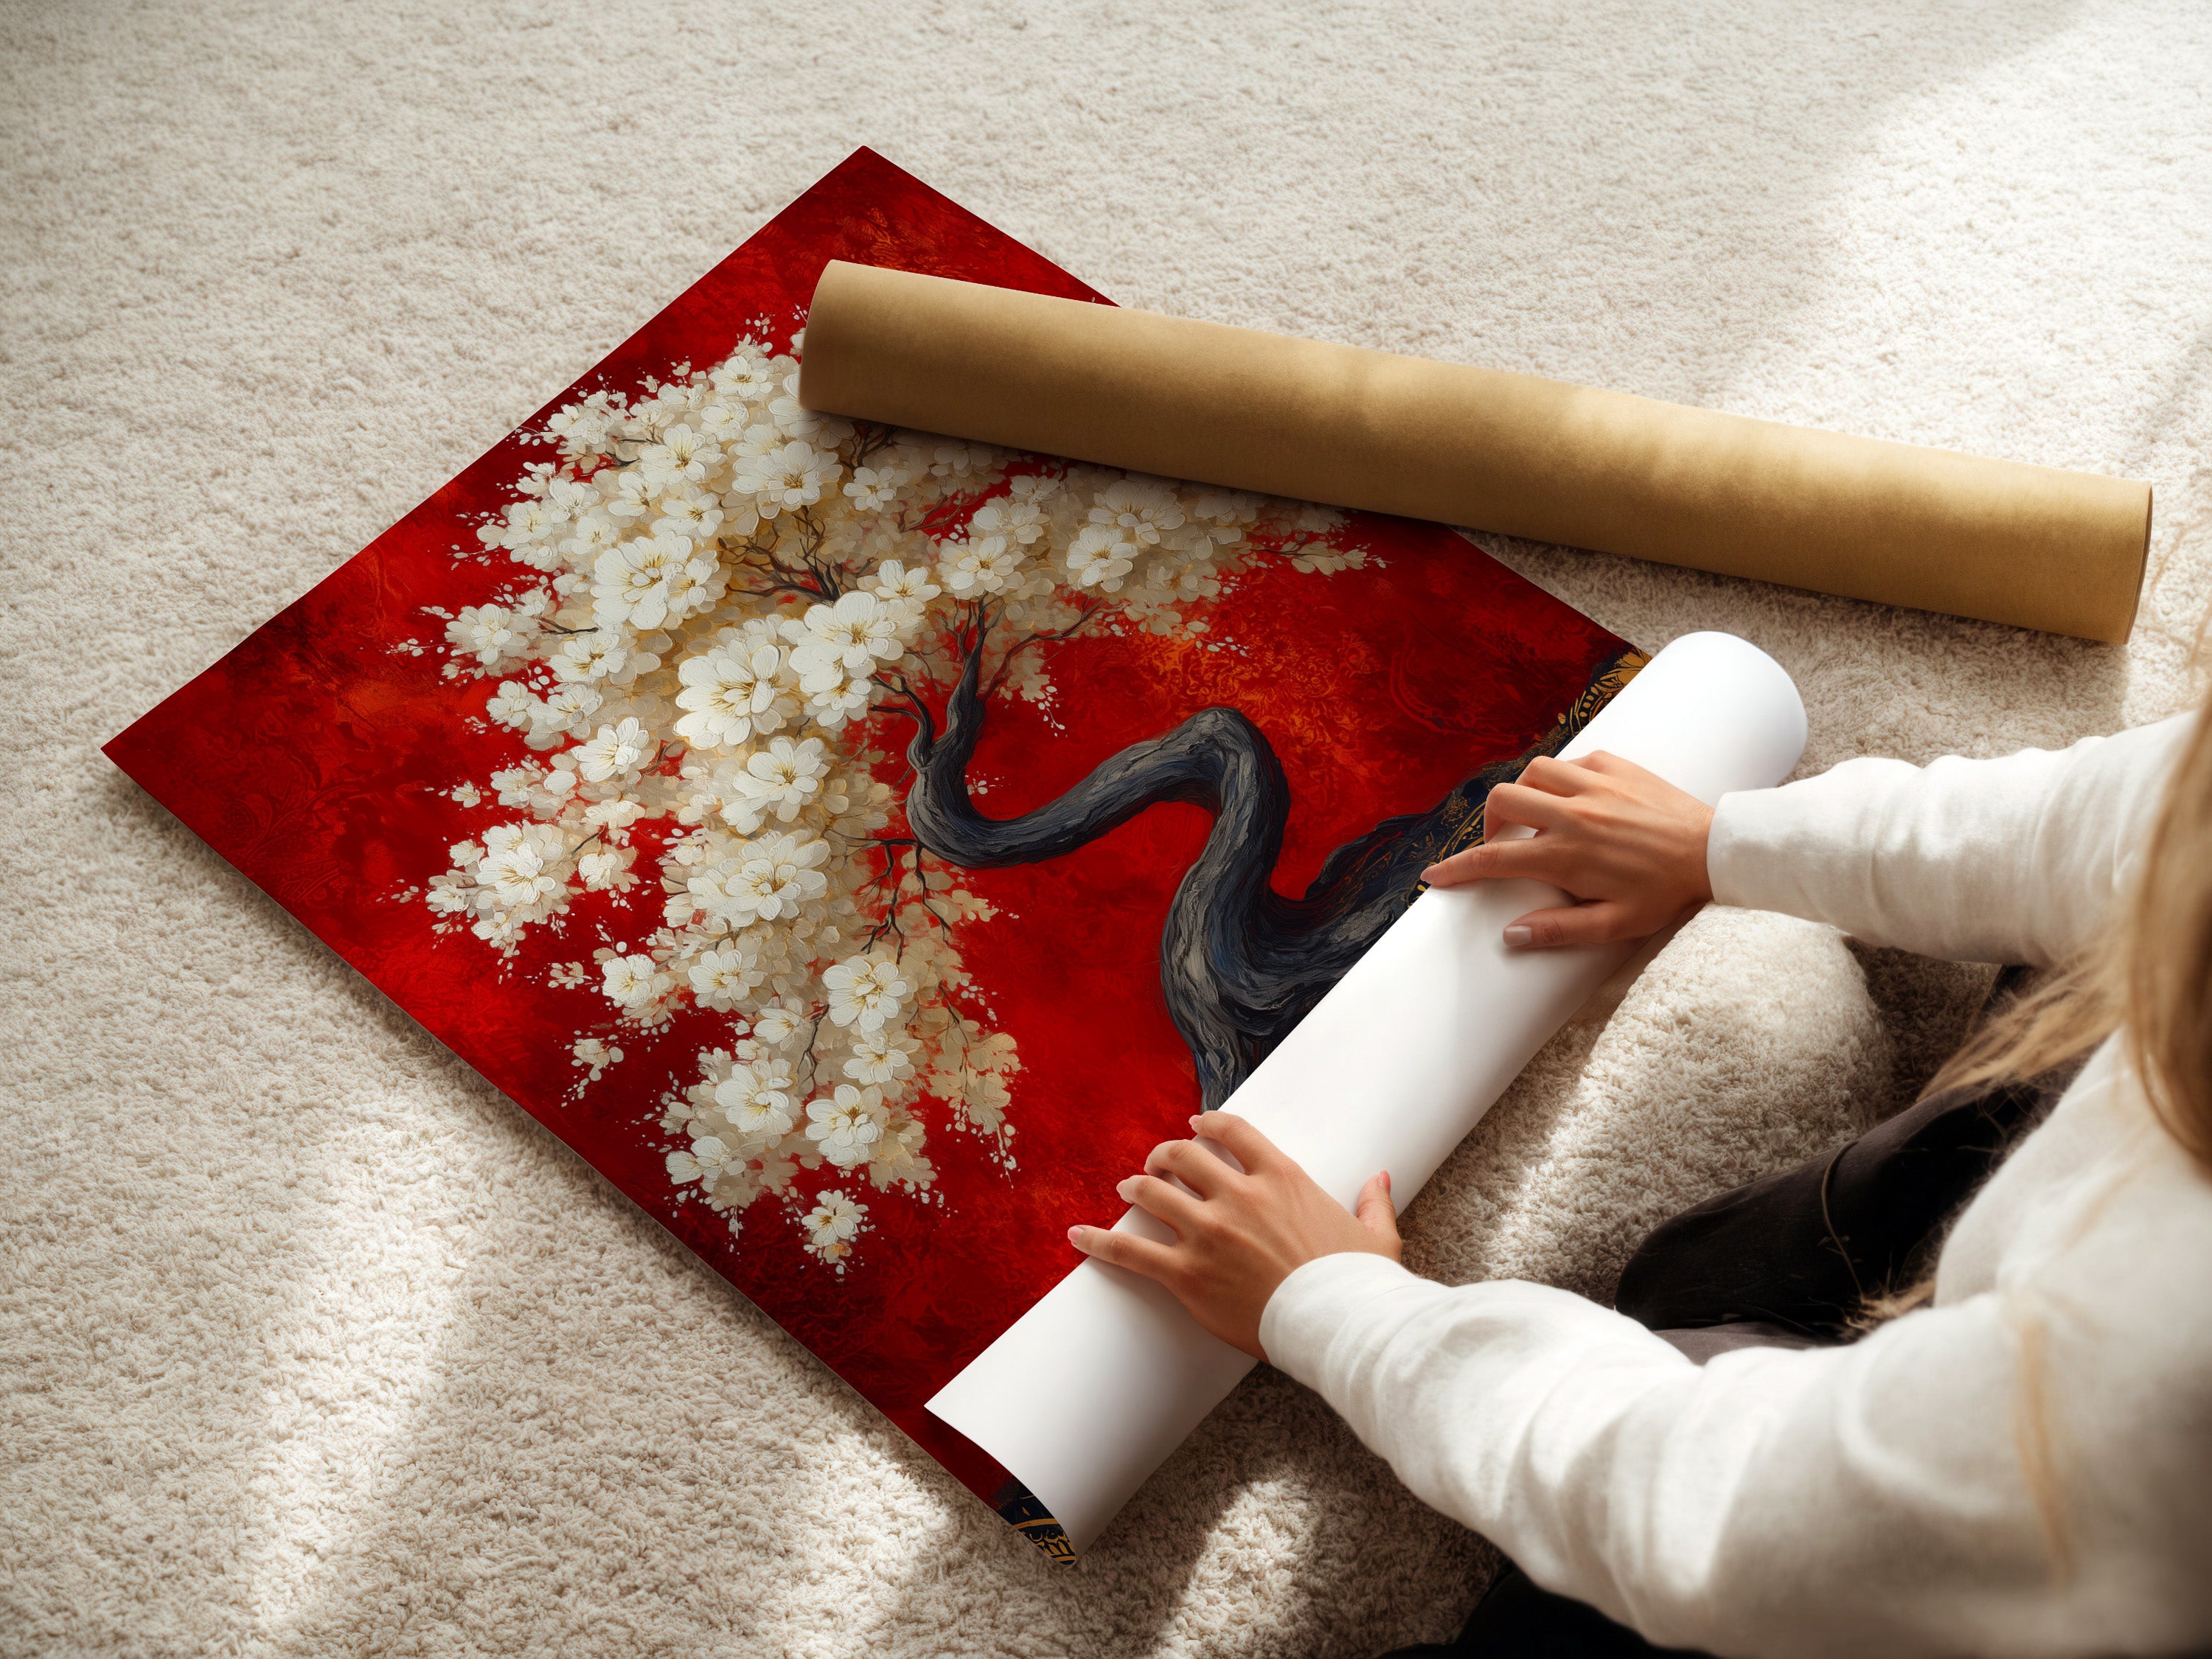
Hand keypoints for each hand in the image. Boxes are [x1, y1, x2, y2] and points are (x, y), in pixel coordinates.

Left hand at [1066, 1112, 1399, 1360]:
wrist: (1340, 1326)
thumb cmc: (1359, 1284)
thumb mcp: (1375, 1236)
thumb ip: (1373, 1202)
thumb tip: (1380, 1179)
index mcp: (1281, 1178)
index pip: (1232, 1132)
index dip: (1207, 1124)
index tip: (1194, 1126)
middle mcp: (1239, 1196)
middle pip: (1183, 1157)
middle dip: (1164, 1155)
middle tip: (1156, 1162)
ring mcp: (1209, 1233)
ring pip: (1153, 1193)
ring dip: (1136, 1187)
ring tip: (1127, 1188)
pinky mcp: (1187, 1274)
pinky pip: (1131, 1251)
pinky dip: (1099, 1241)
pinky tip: (1077, 1235)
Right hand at [1420, 750, 1713, 948]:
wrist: (1715, 851)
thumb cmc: (1666, 893)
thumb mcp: (1615, 924)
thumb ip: (1559, 930)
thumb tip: (1510, 935)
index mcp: (1566, 855)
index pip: (1494, 859)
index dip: (1457, 868)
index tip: (1435, 876)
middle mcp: (1572, 814)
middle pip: (1502, 802)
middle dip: (1488, 823)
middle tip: (1501, 844)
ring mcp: (1593, 784)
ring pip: (1532, 773)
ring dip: (1523, 794)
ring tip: (1534, 817)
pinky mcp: (1615, 765)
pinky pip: (1571, 762)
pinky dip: (1560, 778)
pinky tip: (1573, 798)